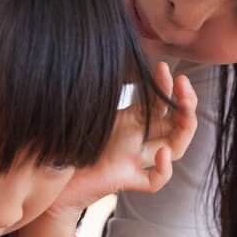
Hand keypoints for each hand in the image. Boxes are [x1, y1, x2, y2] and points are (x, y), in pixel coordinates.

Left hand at [51, 63, 198, 215]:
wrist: (50, 174)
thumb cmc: (68, 138)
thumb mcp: (90, 108)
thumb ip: (103, 89)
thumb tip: (109, 56)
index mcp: (133, 122)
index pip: (161, 104)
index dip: (167, 86)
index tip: (164, 67)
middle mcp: (139, 140)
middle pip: (177, 125)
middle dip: (186, 103)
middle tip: (184, 82)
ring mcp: (135, 161)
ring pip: (174, 149)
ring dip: (185, 129)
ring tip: (185, 109)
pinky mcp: (126, 180)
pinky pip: (155, 180)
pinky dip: (163, 168)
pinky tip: (160, 153)